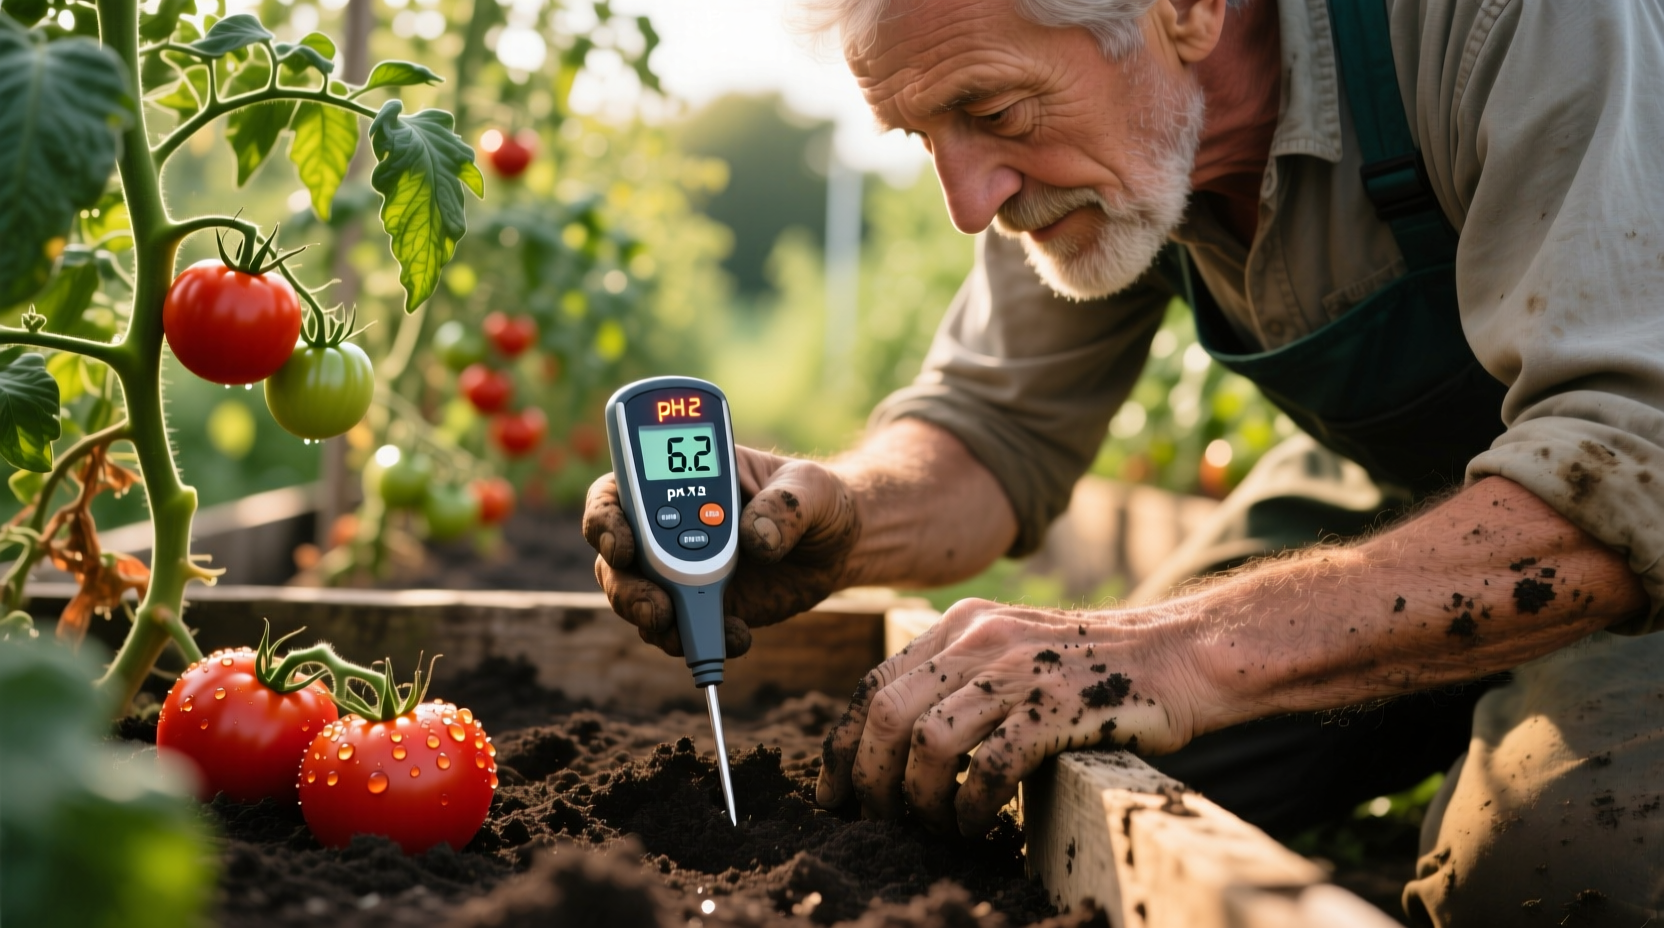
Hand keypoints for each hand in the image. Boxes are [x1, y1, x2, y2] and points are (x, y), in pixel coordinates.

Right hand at [583, 445, 860, 656]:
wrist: (838, 545)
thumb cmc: (815, 498)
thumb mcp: (809, 486)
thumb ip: (785, 504)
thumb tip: (755, 538)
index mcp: (677, 483)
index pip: (615, 496)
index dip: (604, 521)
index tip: (623, 546)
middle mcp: (666, 530)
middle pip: (615, 561)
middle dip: (626, 590)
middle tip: (657, 608)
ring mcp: (680, 574)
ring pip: (637, 603)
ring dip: (653, 622)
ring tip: (686, 632)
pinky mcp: (703, 608)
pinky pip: (680, 632)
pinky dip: (698, 641)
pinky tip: (738, 637)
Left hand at [815, 599, 1206, 835]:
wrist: (1183, 653)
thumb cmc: (1096, 668)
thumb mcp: (1015, 649)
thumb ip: (960, 676)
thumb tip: (898, 742)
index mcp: (962, 625)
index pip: (874, 684)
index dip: (842, 744)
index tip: (833, 792)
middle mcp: (981, 638)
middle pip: (887, 714)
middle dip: (869, 779)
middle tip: (878, 821)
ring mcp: (1020, 670)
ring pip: (928, 741)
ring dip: (918, 798)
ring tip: (931, 826)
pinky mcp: (1058, 707)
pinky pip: (988, 765)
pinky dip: (970, 805)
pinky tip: (976, 824)